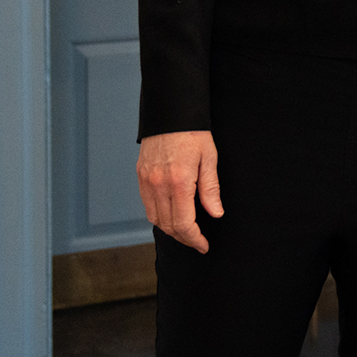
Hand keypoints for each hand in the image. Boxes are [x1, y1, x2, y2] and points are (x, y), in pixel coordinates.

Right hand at [137, 130, 221, 252]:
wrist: (170, 111)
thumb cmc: (193, 132)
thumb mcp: (209, 157)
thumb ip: (211, 188)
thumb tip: (216, 214)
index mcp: (179, 181)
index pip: (184, 223)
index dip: (194, 239)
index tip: (204, 245)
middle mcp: (159, 184)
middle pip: (168, 225)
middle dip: (184, 238)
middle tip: (198, 241)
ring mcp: (146, 180)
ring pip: (155, 218)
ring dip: (170, 229)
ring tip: (186, 231)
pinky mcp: (140, 175)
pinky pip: (147, 205)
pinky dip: (158, 216)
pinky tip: (171, 215)